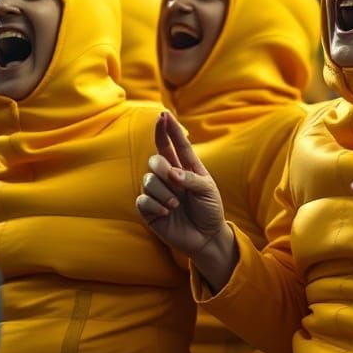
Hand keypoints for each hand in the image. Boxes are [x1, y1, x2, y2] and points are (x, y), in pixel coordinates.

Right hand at [137, 112, 225, 257]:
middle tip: (175, 181)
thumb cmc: (210, 209)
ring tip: (176, 205)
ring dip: (163, 192)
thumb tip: (171, 173)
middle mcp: (169, 176)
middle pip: (156, 159)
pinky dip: (155, 206)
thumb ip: (191, 179)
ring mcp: (158, 192)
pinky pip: (142, 200)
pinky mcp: (149, 209)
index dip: (168, 129)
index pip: (174, 144)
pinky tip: (166, 214)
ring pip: (148, 180)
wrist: (206, 237)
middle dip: (163, 167)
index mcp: (186, 167)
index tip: (163, 115)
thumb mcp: (207, 191)